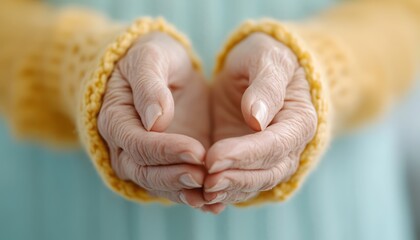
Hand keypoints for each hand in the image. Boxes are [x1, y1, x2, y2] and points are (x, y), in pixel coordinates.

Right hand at [97, 32, 209, 207]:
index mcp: (116, 118)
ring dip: (185, 192)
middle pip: (144, 171)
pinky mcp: (166, 162)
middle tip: (206, 176)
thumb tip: (155, 120)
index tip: (195, 150)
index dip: (165, 150)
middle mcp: (125, 145)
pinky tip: (215, 203)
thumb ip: (150, 85)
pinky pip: (175, 185)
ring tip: (214, 196)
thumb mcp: (150, 58)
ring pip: (159, 184)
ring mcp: (145, 157)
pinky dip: (193, 196)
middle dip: (176, 176)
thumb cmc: (152, 56)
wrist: (161, 67)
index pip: (136, 143)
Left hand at [202, 33, 316, 210]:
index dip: (245, 154)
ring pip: (255, 184)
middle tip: (207, 181)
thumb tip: (257, 118)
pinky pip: (241, 183)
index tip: (214, 157)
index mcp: (299, 120)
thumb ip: (266, 86)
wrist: (258, 68)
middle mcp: (289, 146)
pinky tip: (202, 196)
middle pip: (268, 172)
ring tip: (202, 193)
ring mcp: (269, 157)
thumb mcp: (266, 59)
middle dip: (237, 178)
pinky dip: (224, 193)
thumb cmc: (265, 57)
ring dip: (230, 191)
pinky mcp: (249, 161)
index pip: (275, 144)